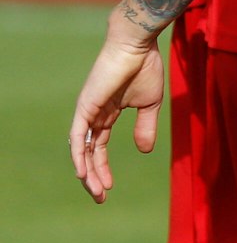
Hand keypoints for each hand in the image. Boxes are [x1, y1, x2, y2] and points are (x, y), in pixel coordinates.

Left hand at [71, 16, 164, 202]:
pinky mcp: (86, 107)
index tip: (110, 187)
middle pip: (88, 153)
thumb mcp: (150, 104)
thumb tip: (144, 151)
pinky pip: (78, 136)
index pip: (100, 147)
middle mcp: (93, 115)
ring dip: (87, 172)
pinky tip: (82, 172)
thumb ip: (146, 127)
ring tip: (95, 191)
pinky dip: (79, 155)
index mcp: (108, 114)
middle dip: (93, 176)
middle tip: (100, 197)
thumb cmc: (145, 68)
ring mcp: (87, 111)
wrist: (138, 45)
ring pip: (82, 149)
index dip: (103, 168)